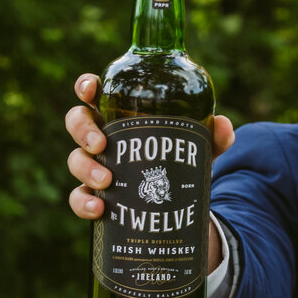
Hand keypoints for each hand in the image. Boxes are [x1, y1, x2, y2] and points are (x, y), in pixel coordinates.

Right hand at [65, 73, 234, 268]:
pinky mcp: (95, 196)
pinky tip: (99, 210)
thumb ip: (212, 136)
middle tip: (100, 144)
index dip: (86, 87)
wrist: (177, 204)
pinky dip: (84, 204)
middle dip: (82, 130)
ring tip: (107, 181)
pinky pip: (78, 198)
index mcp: (120, 115)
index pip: (94, 93)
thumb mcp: (198, 148)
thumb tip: (222, 125)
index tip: (91, 91)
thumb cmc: (178, 160)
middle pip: (76, 122)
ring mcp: (95, 166)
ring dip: (86, 168)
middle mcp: (102, 137)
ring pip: (75, 160)